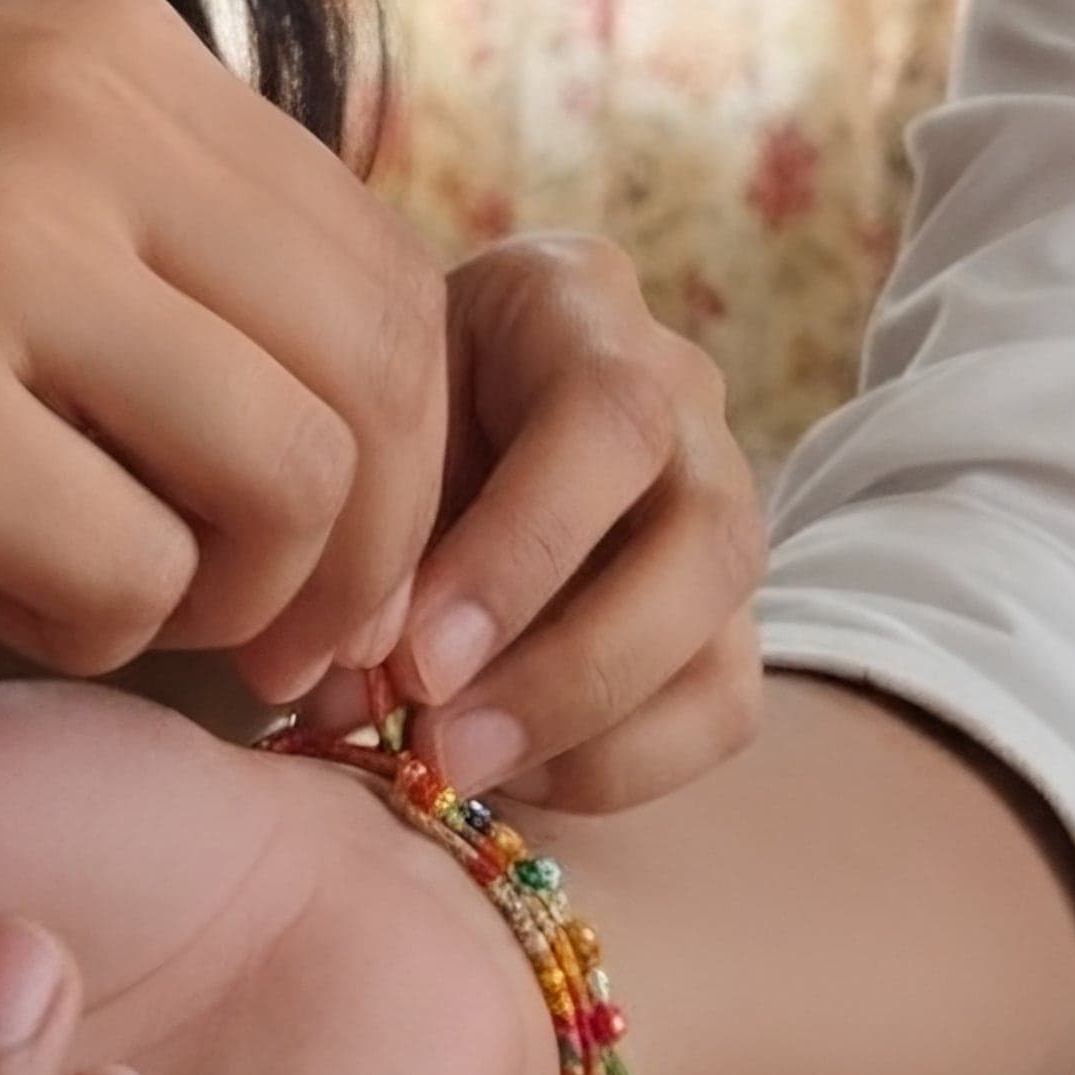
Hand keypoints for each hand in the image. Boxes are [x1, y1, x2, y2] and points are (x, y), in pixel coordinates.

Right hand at [0, 0, 443, 690]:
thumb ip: (133, 214)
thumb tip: (319, 387)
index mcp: (117, 47)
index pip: (386, 263)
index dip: (410, 446)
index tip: (342, 555)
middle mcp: (85, 119)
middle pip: (381, 377)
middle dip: (373, 551)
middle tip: (290, 652)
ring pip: (290, 480)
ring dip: (241, 601)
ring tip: (124, 617)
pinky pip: (123, 571)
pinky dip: (93, 628)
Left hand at [385, 230, 764, 818]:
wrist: (401, 413)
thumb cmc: (358, 406)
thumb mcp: (349, 431)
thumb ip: (359, 539)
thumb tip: (355, 689)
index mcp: (576, 301)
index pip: (609, 420)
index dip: (522, 554)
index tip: (415, 660)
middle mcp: (680, 390)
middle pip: (706, 533)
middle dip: (572, 664)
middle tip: (444, 743)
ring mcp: (719, 502)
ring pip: (724, 635)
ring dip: (591, 730)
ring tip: (464, 771)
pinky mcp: (724, 609)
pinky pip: (723, 708)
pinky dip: (620, 764)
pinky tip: (511, 773)